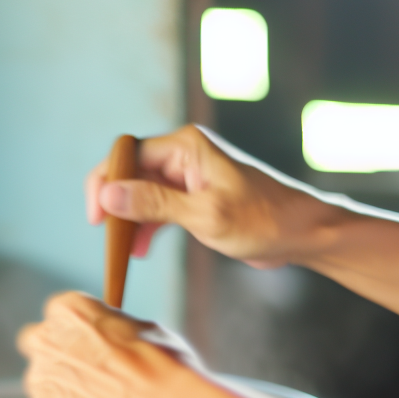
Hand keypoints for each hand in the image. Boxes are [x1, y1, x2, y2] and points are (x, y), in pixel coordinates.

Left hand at [16, 292, 199, 397]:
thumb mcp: (145, 330)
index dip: (79, 335)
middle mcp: (43, 341)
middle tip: (93, 379)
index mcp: (67, 310)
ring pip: (45, 387)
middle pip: (43, 350)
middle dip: (61, 362)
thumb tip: (111, 339)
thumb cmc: (164, 368)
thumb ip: (114, 331)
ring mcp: (38, 381)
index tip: (94, 349)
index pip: (60, 317)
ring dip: (65, 395)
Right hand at [86, 125, 334, 266]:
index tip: (96, 216)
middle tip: (107, 237)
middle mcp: (183, 155)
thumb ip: (154, 204)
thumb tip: (109, 195)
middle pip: (129, 174)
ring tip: (123, 251)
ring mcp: (187, 177)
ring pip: (139, 193)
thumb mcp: (205, 215)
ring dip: (128, 221)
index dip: (104, 182)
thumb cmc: (263, 220)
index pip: (127, 154)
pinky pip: (155, 208)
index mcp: (186, 147)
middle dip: (115, 206)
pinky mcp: (193, 197)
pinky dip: (145, 228)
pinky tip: (140, 250)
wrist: (302, 234)